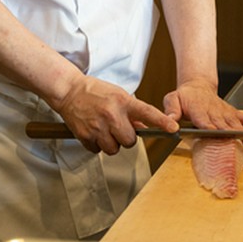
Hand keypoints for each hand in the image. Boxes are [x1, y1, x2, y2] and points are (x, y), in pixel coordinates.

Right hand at [50, 75, 178, 154]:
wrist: (69, 91)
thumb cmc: (95, 91)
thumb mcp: (118, 95)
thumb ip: (132, 111)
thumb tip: (144, 127)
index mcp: (123, 101)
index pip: (147, 112)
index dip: (162, 122)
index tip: (173, 128)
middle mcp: (112, 114)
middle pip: (130, 141)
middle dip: (126, 137)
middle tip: (117, 127)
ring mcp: (98, 127)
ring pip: (114, 149)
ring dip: (111, 143)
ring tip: (104, 128)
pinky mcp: (86, 136)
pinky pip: (98, 151)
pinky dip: (97, 144)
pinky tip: (93, 131)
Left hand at [162, 79, 242, 135]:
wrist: (198, 86)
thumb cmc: (185, 97)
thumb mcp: (172, 99)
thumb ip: (171, 110)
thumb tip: (170, 120)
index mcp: (198, 109)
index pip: (204, 120)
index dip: (209, 127)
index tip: (213, 133)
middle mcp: (213, 111)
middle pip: (222, 123)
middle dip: (227, 132)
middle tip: (233, 142)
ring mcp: (224, 111)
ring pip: (234, 121)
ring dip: (241, 130)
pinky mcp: (232, 112)